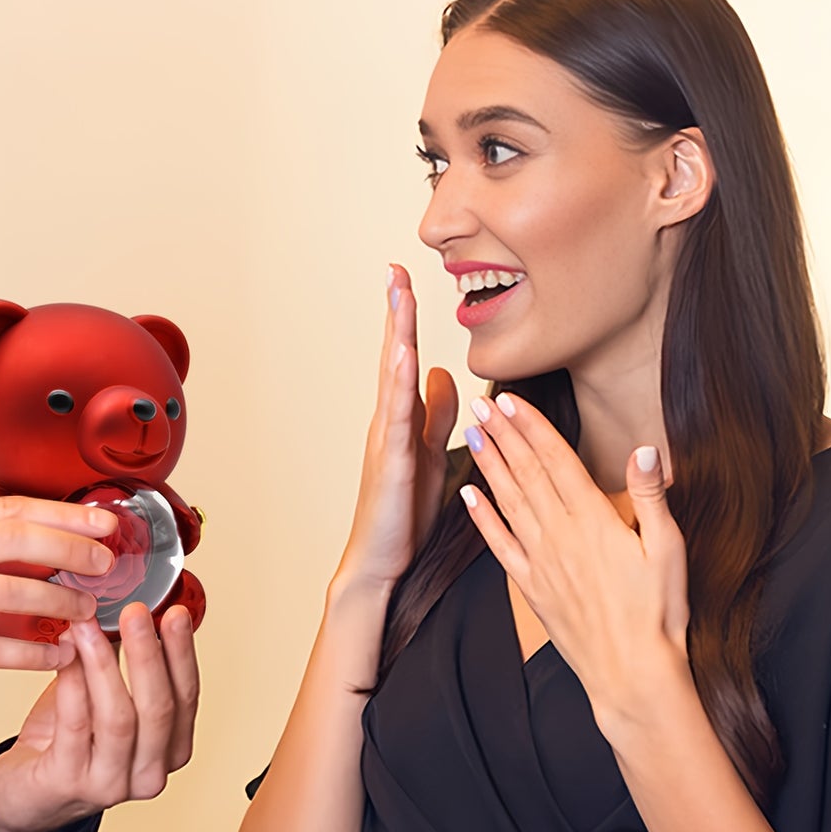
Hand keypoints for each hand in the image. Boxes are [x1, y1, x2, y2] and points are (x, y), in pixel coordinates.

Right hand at [0, 495, 119, 729]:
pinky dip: (33, 653)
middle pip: (10, 538)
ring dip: (57, 602)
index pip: (5, 508)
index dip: (62, 515)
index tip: (102, 523)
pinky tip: (58, 656)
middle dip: (68, 549)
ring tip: (86, 612)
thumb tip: (49, 538)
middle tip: (104, 563)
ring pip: (5, 591)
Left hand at [0, 603, 197, 831]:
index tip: (174, 613)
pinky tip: (64, 652)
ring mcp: (110, 784)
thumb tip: (130, 605)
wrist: (25, 791)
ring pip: (118, 717)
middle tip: (135, 611)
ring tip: (88, 623)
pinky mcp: (69, 782)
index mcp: (169, 750)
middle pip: (158, 708)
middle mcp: (148, 773)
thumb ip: (123, 662)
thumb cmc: (67, 740)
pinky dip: (71, 682)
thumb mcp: (105, 697)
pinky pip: (74, 725)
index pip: (187, 698)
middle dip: (148, 654)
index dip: (182, 654)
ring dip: (104, 663)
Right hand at [339, 265, 458, 589]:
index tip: (405, 280)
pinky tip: (404, 358)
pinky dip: (399, 384)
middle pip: (394, 357)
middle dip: (397, 313)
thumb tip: (449, 375)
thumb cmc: (402, 511)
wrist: (381, 559)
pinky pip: (397, 417)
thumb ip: (439, 415)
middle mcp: (389, 422)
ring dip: (397, 336)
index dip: (407, 320)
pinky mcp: (392, 463)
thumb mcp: (430, 453)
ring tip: (399, 298)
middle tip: (395, 271)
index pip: (406, 360)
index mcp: (402, 419)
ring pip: (393, 379)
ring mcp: (387, 440)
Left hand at [458, 392, 691, 735]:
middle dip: (501, 435)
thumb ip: (653, 497)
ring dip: (487, 465)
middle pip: (525, 473)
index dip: (531, 426)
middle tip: (478, 404)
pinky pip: (498, 544)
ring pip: (507, 501)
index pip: (556, 460)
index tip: (510, 400)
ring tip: (469, 435)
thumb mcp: (669, 550)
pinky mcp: (529, 586)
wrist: (631, 674)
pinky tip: (466, 494)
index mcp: (593, 520)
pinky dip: (481, 517)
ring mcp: (539, 561)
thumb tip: (646, 448)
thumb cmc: (659, 613)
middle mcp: (559, 534)